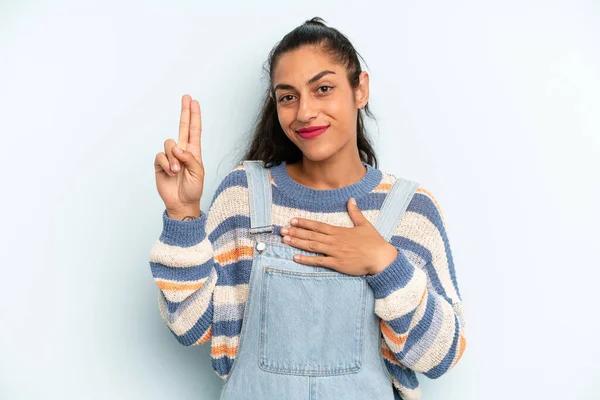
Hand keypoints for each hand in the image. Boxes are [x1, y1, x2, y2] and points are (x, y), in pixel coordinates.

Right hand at [154, 94, 204, 213]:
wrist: (181, 202)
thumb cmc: (193, 189)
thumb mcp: (198, 173)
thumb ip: (190, 158)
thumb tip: (178, 148)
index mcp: (194, 152)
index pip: (194, 130)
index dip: (194, 116)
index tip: (194, 102)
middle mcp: (182, 151)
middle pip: (182, 127)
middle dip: (184, 112)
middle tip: (186, 97)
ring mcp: (170, 156)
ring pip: (169, 143)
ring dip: (174, 158)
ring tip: (177, 171)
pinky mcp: (160, 164)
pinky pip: (160, 156)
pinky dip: (166, 164)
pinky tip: (170, 172)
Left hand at [279, 198, 398, 275]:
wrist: (381, 258)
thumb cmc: (374, 242)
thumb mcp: (364, 225)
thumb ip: (355, 212)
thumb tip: (351, 199)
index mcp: (339, 231)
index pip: (318, 226)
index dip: (304, 223)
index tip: (293, 221)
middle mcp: (334, 240)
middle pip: (311, 235)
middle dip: (296, 232)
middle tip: (282, 231)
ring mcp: (334, 252)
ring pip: (312, 246)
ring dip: (297, 243)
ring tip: (285, 240)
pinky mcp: (336, 263)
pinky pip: (318, 261)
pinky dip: (306, 259)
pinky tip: (295, 257)